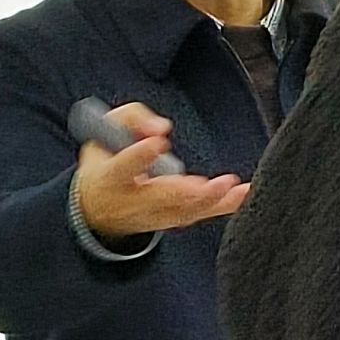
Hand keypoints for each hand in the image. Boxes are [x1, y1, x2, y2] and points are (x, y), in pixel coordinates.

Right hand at [75, 102, 249, 240]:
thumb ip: (131, 119)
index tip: (157, 143)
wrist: (97, 207)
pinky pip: (199, 214)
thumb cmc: (107, 161)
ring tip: (230, 188)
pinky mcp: (171, 219)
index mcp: (110, 177)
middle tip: (202, 183)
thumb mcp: (105, 130)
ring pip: (183, 211)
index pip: (123, 167)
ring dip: (208, 201)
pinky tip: (241, 195)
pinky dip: (222, 206)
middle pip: (158, 198)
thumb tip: (160, 128)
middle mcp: (132, 201)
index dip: (139, 156)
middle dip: (182, 191)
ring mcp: (153, 215)